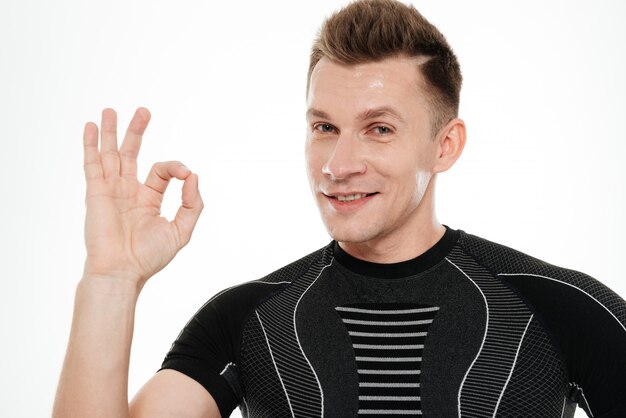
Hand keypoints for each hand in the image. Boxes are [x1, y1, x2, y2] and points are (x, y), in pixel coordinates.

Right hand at [82, 108, 202, 286]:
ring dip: (110, 132)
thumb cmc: (149, 257)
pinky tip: (89, 127)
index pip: (161, 171)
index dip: (175, 167)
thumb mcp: (182, 230)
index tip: (186, 174)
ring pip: (110, 154)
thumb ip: (192, 203)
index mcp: (148, 199)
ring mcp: (111, 190)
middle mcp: (128, 191)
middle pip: (132, 153)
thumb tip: (194, 175)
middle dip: (137, 131)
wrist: (123, 271)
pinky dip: (90, 145)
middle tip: (143, 111)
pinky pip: (92, 164)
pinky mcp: (96, 192)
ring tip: (110, 110)